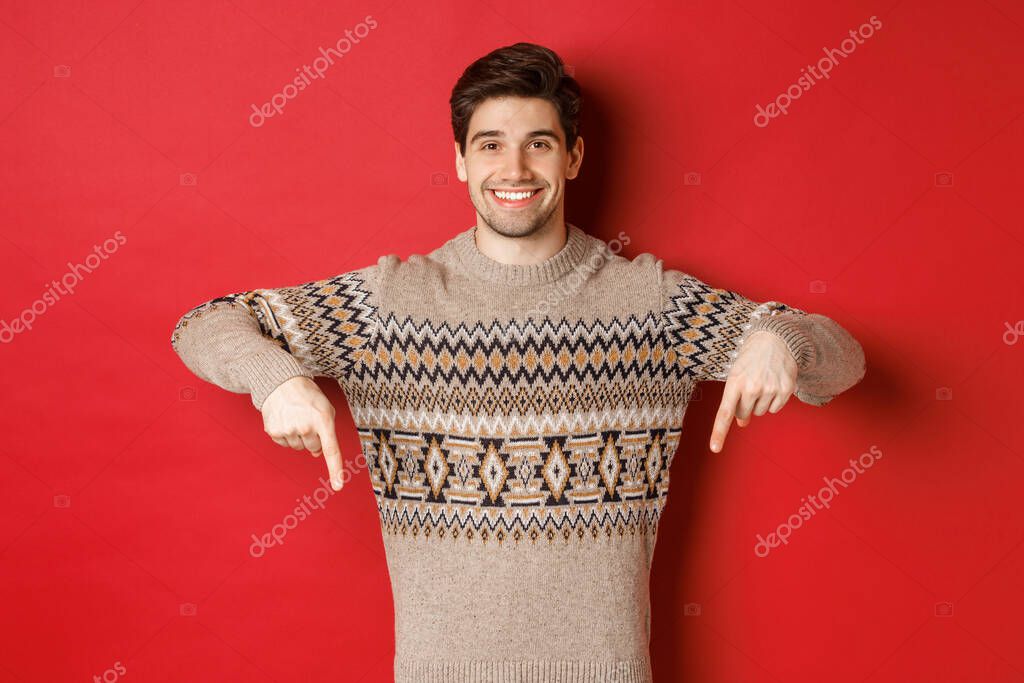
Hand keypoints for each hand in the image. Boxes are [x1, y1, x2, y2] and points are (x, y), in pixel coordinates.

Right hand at [261, 376, 344, 489]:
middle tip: (308, 420)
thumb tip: (317, 454)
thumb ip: (327, 432)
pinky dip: (286, 435)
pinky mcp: (274, 431)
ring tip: (296, 417)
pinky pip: (284, 444)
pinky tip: (285, 420)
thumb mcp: (325, 409)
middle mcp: (306, 426)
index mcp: (323, 420)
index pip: (331, 449)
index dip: (335, 469)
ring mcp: (289, 430)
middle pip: (313, 448)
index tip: (338, 486)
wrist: (281, 382)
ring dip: (299, 437)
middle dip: (313, 438)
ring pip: (299, 447)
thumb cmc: (308, 396)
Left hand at [710, 330, 797, 452]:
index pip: (724, 413)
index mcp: (734, 382)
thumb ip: (734, 399)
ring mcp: (770, 389)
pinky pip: (775, 408)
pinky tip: (773, 384)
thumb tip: (741, 423)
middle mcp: (752, 387)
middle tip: (748, 389)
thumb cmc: (750, 359)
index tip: (715, 449)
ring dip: (759, 402)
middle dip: (744, 407)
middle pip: (744, 414)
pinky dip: (773, 401)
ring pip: (760, 412)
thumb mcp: (736, 375)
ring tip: (761, 382)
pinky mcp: (785, 390)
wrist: (775, 339)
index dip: (719, 433)